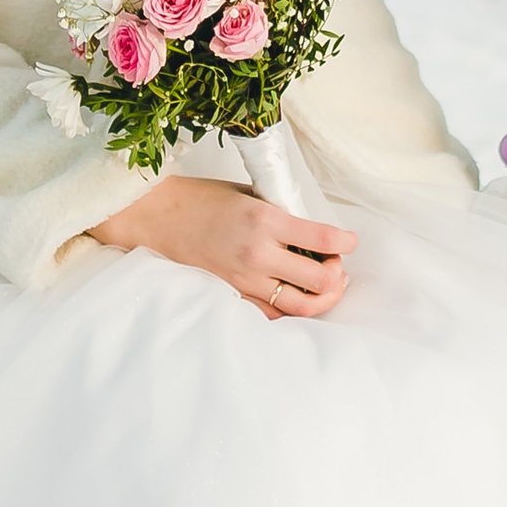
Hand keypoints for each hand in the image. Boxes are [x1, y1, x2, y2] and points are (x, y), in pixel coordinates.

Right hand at [90, 172, 352, 317]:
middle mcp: (258, 253)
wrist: (156, 217)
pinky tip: (296, 294)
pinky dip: (291, 307)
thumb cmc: (201, 199)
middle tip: (337, 264)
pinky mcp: (233, 295)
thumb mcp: (250, 194)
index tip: (350, 241)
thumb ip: (282, 214)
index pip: (324, 239)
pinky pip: (273, 313)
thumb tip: (315, 232)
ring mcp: (245, 280)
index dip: (346, 242)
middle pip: (320, 280)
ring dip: (322, 297)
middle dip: (338, 274)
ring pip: (301, 305)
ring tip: (325, 285)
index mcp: (265, 220)